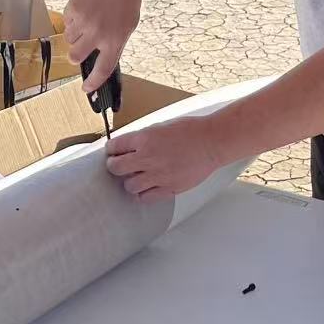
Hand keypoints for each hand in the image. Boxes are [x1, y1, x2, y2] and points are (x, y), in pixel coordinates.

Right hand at [65, 0, 143, 94]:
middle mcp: (98, 34)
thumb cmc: (126, 0)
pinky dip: (73, 17)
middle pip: (75, 57)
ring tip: (89, 17)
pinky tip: (86, 6)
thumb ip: (113, 43)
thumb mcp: (127, 26)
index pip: (102, 69)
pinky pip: (66, 21)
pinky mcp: (74, 8)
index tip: (86, 89)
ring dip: (75, 33)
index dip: (93, 82)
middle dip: (75, 54)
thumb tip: (99, 58)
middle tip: (81, 44)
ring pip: (69, 38)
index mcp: (115, 41)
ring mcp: (84, 22)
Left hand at [105, 116, 223, 202]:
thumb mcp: (161, 126)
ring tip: (135, 176)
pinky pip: (145, 198)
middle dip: (115, 166)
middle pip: (115, 168)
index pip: (114, 147)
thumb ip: (143, 138)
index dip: (112, 149)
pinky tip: (147, 187)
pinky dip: (143, 194)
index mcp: (144, 138)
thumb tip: (130, 146)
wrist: (212, 142)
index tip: (113, 151)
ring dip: (130, 181)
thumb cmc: (191, 131)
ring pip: (129, 186)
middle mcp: (147, 158)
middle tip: (119, 164)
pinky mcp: (168, 188)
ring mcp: (157, 175)